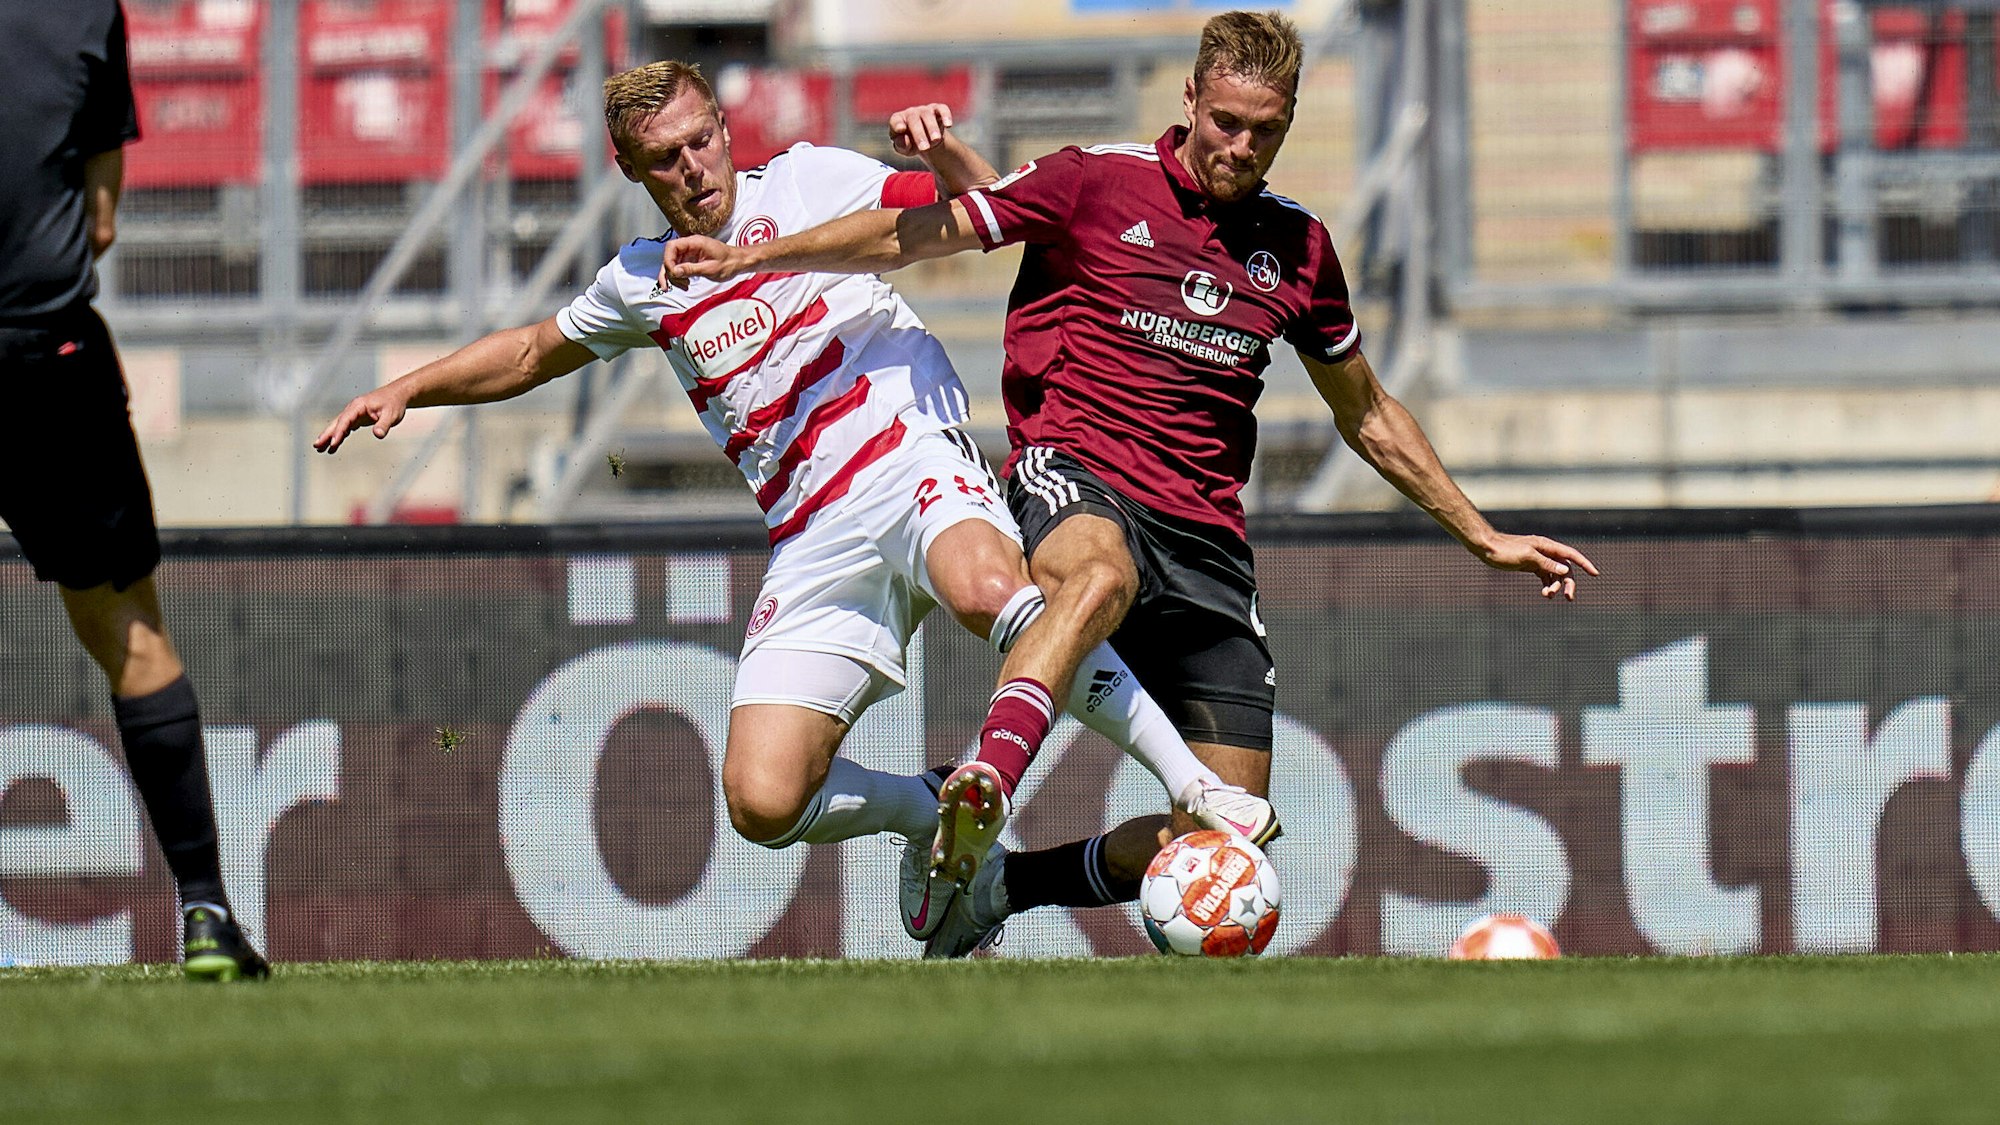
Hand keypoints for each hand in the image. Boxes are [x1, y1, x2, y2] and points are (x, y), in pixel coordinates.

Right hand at [314, 389, 409, 453]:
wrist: (398, 395)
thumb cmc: (394, 403)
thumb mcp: (391, 415)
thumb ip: (384, 425)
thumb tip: (378, 435)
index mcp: (359, 406)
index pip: (345, 420)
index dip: (338, 431)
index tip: (333, 442)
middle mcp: (353, 409)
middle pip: (337, 422)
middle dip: (326, 434)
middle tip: (316, 445)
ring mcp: (355, 413)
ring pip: (339, 426)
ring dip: (330, 437)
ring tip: (320, 449)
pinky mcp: (358, 418)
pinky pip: (346, 428)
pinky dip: (340, 436)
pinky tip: (334, 446)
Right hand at [661, 235, 749, 287]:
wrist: (739, 262)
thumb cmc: (729, 262)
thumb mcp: (710, 268)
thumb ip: (691, 269)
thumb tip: (674, 271)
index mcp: (695, 242)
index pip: (672, 247)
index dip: (668, 260)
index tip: (673, 273)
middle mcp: (690, 246)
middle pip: (670, 256)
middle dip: (669, 272)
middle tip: (670, 286)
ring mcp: (690, 253)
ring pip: (673, 264)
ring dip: (674, 277)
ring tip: (684, 286)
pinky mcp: (692, 260)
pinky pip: (680, 268)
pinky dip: (680, 277)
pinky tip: (685, 284)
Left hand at [889, 103, 953, 156]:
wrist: (927, 139)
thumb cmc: (912, 144)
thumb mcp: (905, 149)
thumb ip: (901, 146)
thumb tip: (904, 141)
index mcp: (898, 121)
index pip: (895, 120)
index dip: (897, 124)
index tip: (901, 129)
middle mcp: (910, 113)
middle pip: (914, 120)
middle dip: (919, 134)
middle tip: (924, 148)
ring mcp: (924, 110)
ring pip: (927, 116)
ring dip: (932, 128)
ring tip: (935, 140)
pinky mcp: (938, 110)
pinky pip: (942, 109)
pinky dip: (945, 116)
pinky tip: (948, 125)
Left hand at [1474, 533, 1598, 600]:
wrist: (1487, 548)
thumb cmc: (1505, 550)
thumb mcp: (1526, 556)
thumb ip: (1546, 563)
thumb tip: (1565, 570)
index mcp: (1547, 546)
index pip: (1571, 555)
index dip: (1584, 564)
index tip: (1595, 574)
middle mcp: (1546, 552)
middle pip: (1564, 568)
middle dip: (1568, 583)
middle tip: (1568, 597)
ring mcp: (1539, 559)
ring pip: (1555, 574)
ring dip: (1555, 586)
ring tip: (1547, 596)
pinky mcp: (1531, 566)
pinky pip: (1545, 577)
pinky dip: (1547, 585)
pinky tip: (1545, 594)